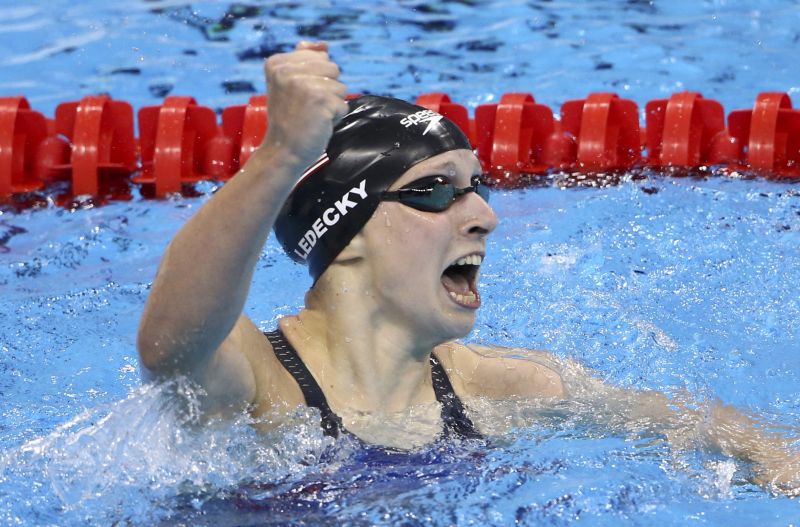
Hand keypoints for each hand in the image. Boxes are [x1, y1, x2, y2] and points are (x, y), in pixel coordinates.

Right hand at [261, 41, 348, 168]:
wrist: (283, 151)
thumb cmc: (289, 119)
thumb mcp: (289, 84)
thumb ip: (304, 60)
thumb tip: (324, 45)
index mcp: (277, 62)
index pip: (319, 56)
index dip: (316, 78)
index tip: (298, 96)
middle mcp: (287, 70)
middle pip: (332, 68)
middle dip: (327, 90)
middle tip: (307, 107)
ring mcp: (304, 84)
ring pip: (340, 87)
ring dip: (332, 104)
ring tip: (312, 115)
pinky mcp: (320, 100)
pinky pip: (343, 104)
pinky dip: (335, 118)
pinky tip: (318, 124)